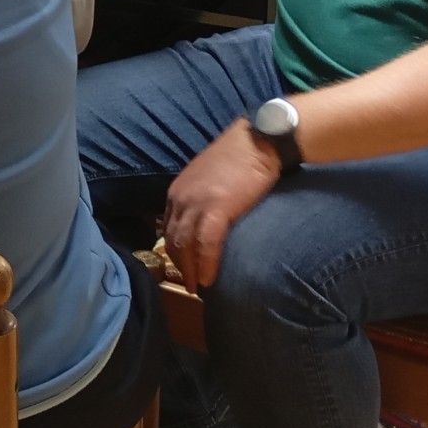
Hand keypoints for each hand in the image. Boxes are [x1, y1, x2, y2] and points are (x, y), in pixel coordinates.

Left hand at [161, 120, 282, 288]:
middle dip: (179, 265)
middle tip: (189, 285)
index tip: (183, 266)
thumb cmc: (240, 158)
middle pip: (173, 240)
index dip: (175, 250)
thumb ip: (202, 197)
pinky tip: (208, 278)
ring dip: (190, 270)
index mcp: (178, 191)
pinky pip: (205, 244)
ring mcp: (196, 203)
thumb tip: (204, 219)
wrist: (258, 141)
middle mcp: (181, 198)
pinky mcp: (216, 208)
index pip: (169, 227)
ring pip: (185, 245)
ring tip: (198, 287)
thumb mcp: (210, 178)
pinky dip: (205, 264)